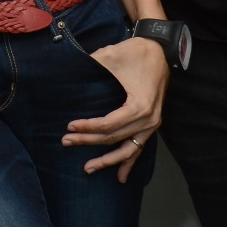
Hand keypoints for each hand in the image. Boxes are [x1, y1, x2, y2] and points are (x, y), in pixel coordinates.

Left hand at [63, 35, 167, 181]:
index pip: (108, 125)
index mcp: (140, 106)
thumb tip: (66, 69)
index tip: (70, 125)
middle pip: (114, 138)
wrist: (160, 49)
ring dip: (107, 161)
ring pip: (127, 150)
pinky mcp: (151, 124)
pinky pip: (139, 149)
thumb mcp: (112, 55)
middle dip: (89, 142)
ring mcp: (152, 124)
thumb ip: (91, 65)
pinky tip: (120, 177)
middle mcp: (148, 119)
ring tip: (88, 168)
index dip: (87, 127)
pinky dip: (129, 163)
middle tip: (67, 142)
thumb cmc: (136, 52)